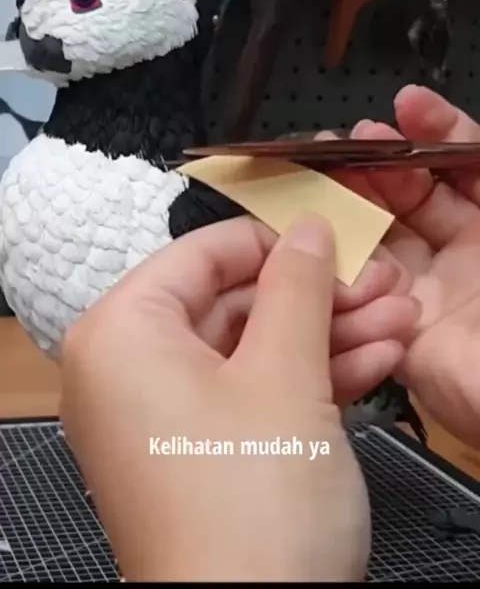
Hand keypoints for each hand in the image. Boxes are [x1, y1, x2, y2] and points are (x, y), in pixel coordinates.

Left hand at [59, 215, 413, 581]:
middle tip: (382, 284)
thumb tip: (305, 228)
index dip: (274, 243)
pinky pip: (252, 395)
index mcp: (123, 334)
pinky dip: (310, 379)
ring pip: (253, 351)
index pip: (201, 254)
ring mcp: (166, 419)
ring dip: (329, 337)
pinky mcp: (201, 457)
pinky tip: (376, 362)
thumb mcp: (284, 374)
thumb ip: (296, 287)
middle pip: (234, 303)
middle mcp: (130, 371)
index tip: (334, 243)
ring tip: (399, 321)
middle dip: (318, 297)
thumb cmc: (252, 500)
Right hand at [339, 85, 479, 447]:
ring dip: (349, 207)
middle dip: (377, 164)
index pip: (456, 165)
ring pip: (377, 239)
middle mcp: (462, 252)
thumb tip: (422, 106)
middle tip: (345, 142)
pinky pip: (362, 295)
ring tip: (322, 178)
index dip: (429, 133)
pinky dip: (340, 265)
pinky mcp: (402, 333)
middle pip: (408, 196)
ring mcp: (430, 291)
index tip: (403, 106)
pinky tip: (325, 236)